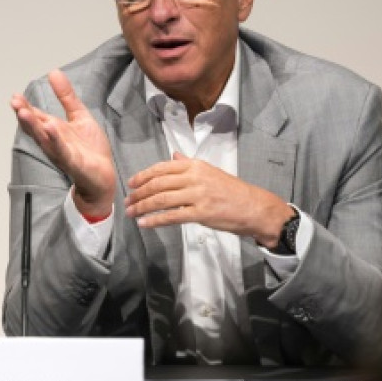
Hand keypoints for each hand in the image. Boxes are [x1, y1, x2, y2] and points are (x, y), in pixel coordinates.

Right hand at [11, 70, 116, 215]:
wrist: (104, 175)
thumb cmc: (90, 149)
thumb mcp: (79, 116)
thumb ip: (66, 97)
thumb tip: (53, 72)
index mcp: (53, 131)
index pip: (36, 117)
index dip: (25, 107)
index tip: (15, 96)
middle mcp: (53, 142)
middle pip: (35, 127)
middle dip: (24, 116)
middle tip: (14, 102)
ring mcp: (61, 153)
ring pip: (44, 138)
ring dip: (33, 126)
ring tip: (24, 112)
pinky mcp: (73, 163)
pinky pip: (62, 150)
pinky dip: (55, 139)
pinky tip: (50, 127)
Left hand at [125, 153, 294, 247]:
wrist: (254, 207)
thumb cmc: (232, 191)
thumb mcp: (210, 172)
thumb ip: (189, 164)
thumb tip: (173, 157)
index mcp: (195, 166)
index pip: (162, 168)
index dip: (143, 176)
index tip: (131, 184)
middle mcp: (195, 177)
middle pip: (158, 184)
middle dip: (139, 193)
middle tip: (127, 201)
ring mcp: (198, 195)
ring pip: (162, 199)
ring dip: (142, 207)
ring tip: (131, 213)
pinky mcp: (201, 213)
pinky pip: (172, 216)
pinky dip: (155, 220)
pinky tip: (144, 223)